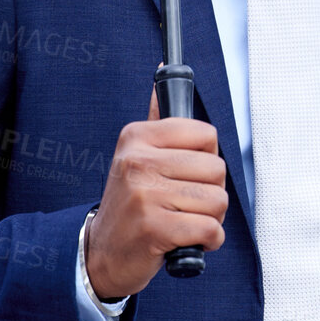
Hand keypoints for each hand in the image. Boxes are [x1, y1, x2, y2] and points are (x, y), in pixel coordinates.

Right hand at [85, 78, 228, 298]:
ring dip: (210, 219)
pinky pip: (209, 229)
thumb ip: (156, 117)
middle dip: (211, 193)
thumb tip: (165, 68)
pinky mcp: (153, 228)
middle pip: (217, 170)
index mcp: (138, 137)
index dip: (207, 159)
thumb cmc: (131, 203)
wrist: (102, 252)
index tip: (188, 173)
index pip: (207, 135)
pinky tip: (186, 241)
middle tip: (184, 204)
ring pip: (217, 201)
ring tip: (183, 221)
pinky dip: (208, 241)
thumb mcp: (137, 154)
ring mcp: (144, 194)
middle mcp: (138, 160)